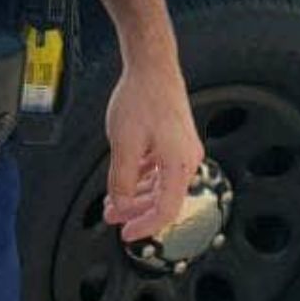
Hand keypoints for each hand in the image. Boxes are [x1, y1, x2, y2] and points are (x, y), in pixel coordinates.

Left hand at [103, 55, 204, 241]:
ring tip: (113, 201)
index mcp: (179, 164)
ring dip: (136, 194)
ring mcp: (182, 149)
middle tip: (112, 217)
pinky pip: (159, 168)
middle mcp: (186, 159)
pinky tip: (127, 180)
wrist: (152, 66)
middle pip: (163, 198)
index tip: (128, 234)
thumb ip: (122, 180)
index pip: (167, 210)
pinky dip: (142, 177)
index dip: (146, 226)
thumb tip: (121, 204)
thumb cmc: (141, 98)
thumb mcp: (123, 144)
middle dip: (135, 210)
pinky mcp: (174, 140)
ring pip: (159, 184)